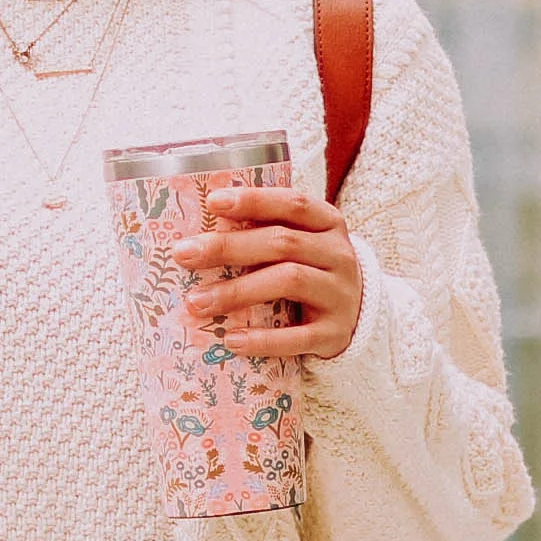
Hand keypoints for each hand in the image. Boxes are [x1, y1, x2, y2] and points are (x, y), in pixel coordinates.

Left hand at [173, 184, 363, 359]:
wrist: (358, 317)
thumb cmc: (311, 270)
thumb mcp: (301, 243)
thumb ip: (265, 231)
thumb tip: (198, 230)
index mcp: (327, 223)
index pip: (292, 204)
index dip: (253, 200)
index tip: (212, 202)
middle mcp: (338, 255)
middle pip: (282, 243)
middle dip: (228, 247)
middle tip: (183, 255)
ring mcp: (340, 294)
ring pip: (289, 282)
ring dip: (237, 291)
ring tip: (196, 302)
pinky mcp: (334, 333)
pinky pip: (298, 337)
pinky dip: (263, 339)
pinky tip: (231, 340)